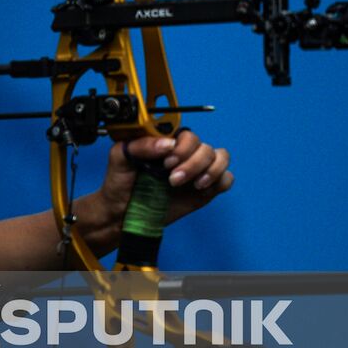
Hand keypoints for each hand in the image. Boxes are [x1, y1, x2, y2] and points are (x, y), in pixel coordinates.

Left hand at [102, 131, 233, 225]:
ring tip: (193, 185)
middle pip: (205, 147)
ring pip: (221, 158)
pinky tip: (200, 188)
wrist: (121, 212)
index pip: (187, 135)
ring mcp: (196, 171)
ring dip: (210, 170)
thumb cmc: (120, 183)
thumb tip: (168, 143)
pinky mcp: (205, 190)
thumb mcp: (120, 158)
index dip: (183, 147)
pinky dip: (220, 180)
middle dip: (193, 164)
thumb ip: (140, 145)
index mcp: (166, 143)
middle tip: (173, 179)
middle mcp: (184, 155)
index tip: (167, 162)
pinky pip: (226, 179)